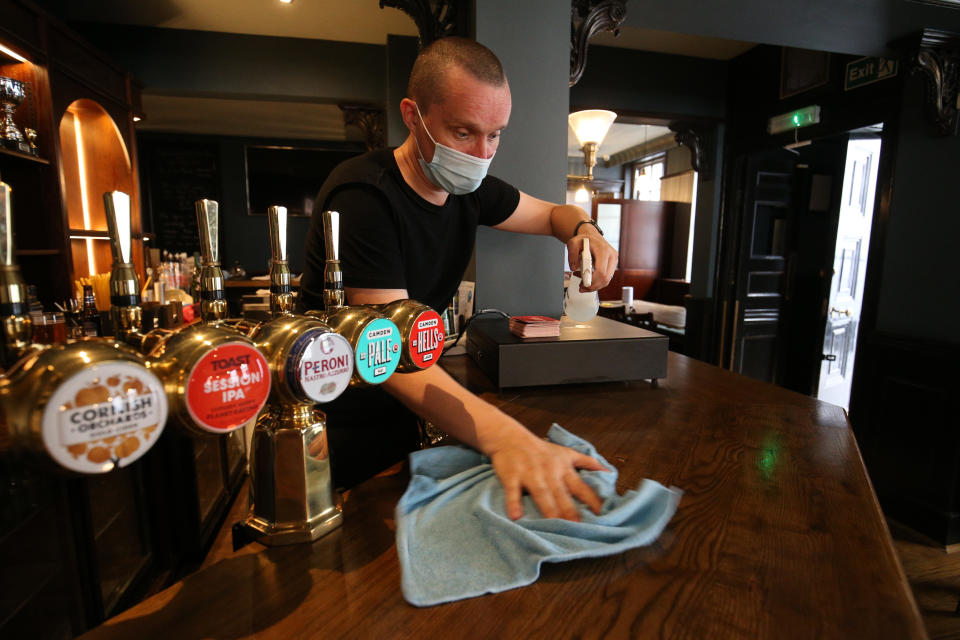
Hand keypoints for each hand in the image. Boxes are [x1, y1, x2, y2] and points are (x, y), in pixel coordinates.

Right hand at [489, 431, 607, 520]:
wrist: (510, 437)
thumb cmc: (542, 449)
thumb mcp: (567, 452)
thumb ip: (588, 462)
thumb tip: (609, 472)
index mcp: (564, 468)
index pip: (581, 486)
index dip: (591, 500)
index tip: (602, 515)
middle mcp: (549, 472)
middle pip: (561, 493)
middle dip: (570, 510)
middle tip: (578, 527)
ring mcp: (530, 474)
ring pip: (541, 493)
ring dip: (548, 509)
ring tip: (554, 525)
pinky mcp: (512, 476)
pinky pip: (513, 491)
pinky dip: (514, 503)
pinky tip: (516, 517)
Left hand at [567, 231, 616, 291]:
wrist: (591, 236)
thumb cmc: (583, 239)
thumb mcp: (573, 243)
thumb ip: (571, 255)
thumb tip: (574, 268)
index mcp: (603, 250)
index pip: (601, 272)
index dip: (592, 281)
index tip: (583, 285)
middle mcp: (612, 255)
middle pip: (605, 278)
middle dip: (593, 286)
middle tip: (581, 288)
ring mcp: (614, 260)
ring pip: (607, 280)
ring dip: (594, 285)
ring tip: (582, 284)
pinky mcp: (613, 265)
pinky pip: (606, 278)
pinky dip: (597, 282)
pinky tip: (587, 279)